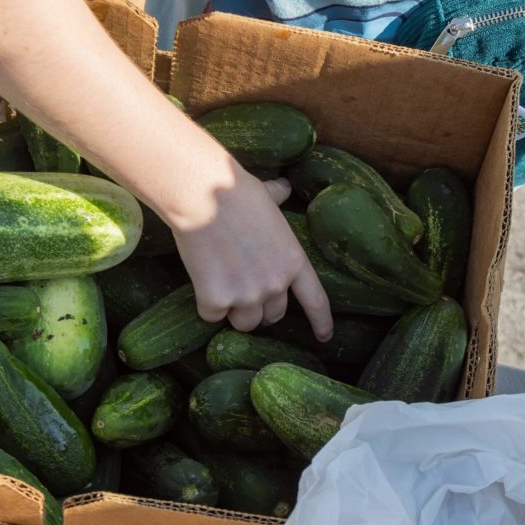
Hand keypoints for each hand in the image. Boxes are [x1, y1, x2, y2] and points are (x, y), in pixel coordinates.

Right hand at [170, 174, 332, 337]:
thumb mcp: (267, 196)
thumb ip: (278, 198)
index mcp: (293, 261)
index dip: (321, 322)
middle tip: (243, 288)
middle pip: (273, 316)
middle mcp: (275, 284)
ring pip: (244, 323)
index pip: (315, 301)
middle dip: (260, 308)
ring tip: (220, 284)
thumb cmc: (235, 190)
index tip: (323, 337)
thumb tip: (284, 187)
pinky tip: (200, 279)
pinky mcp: (216, 301)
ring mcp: (246, 295)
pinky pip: (211, 315)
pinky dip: (205, 304)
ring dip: (233, 311)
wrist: (202, 196)